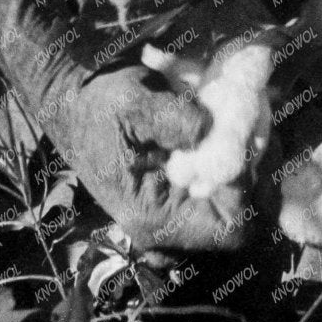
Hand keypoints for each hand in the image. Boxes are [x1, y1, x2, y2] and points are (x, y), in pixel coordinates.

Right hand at [0, 0, 251, 252]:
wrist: (68, 92)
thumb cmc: (95, 100)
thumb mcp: (132, 102)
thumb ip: (173, 120)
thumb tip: (213, 129)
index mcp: (157, 217)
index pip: (233, 229)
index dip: (251, 188)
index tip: (247, 140)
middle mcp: (171, 222)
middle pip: (244, 211)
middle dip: (254, 162)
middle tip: (253, 115)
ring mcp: (177, 203)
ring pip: (237, 189)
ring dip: (244, 147)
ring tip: (235, 105)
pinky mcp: (180, 183)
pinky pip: (222, 171)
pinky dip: (228, 140)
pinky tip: (215, 108)